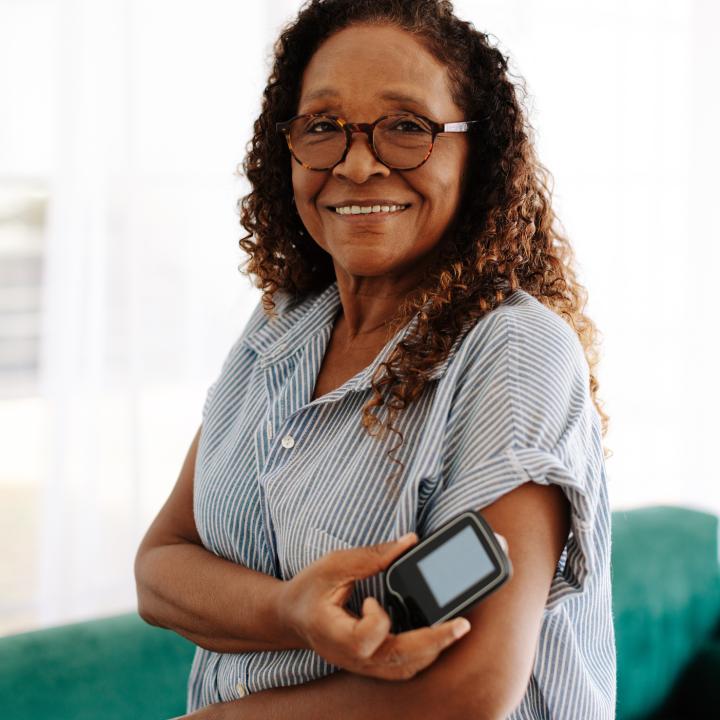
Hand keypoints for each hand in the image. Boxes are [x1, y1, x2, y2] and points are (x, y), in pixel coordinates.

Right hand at [280, 532, 471, 679]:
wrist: (292, 616)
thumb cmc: (309, 589)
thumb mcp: (333, 565)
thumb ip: (371, 556)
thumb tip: (410, 542)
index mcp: (335, 635)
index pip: (366, 641)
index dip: (377, 620)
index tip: (372, 599)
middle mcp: (351, 657)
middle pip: (399, 661)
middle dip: (435, 642)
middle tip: (462, 624)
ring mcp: (363, 665)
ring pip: (406, 668)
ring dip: (432, 649)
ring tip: (454, 627)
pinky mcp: (372, 664)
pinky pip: (403, 667)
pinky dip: (423, 653)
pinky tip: (436, 633)